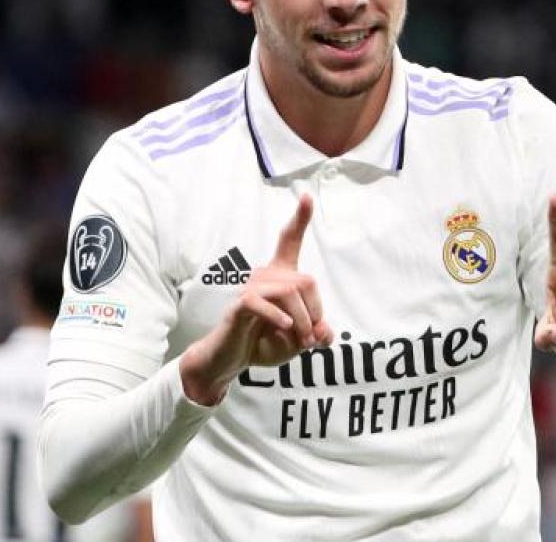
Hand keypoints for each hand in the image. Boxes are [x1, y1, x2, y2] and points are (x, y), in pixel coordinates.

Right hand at [181, 195, 333, 404]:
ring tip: (302, 341)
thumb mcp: (298, 342)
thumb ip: (317, 334)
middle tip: (312, 338)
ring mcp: (250, 288)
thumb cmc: (263, 343)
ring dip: (302, 320)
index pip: (289, 242)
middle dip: (315, 312)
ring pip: (289, 292)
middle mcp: (265, 276)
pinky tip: (285, 329)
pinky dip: (278, 317)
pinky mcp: (239, 305)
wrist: (231, 359)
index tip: (307, 196)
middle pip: (305, 280)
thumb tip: (325, 332)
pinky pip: (260, 301)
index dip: (299, 219)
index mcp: (280, 278)